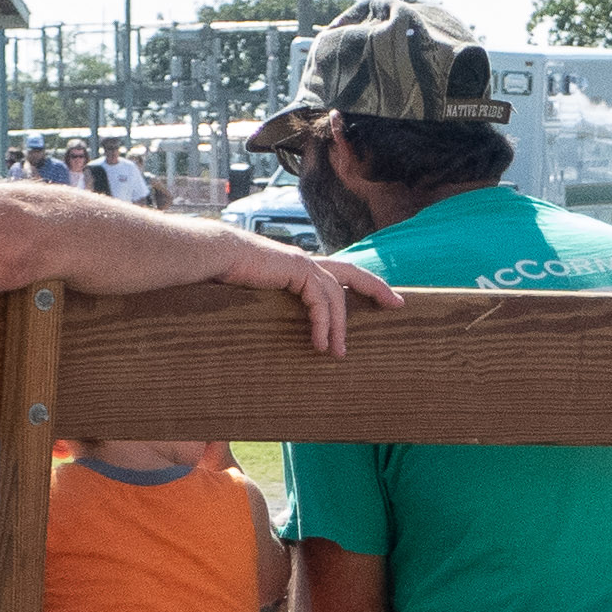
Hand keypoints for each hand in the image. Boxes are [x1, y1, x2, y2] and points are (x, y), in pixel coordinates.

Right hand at [215, 232, 398, 356]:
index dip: (364, 283)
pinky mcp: (297, 269)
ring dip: (339, 327)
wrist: (213, 257)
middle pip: (353, 274)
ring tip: (337, 354)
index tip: (384, 297)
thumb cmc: (229, 277)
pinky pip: (319, 301)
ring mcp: (303, 264)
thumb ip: (277, 305)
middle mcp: (306, 262)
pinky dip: (323, 323)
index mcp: (300, 267)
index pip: (341, 274)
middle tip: (398, 305)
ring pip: (336, 296)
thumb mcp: (260, 295)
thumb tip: (283, 329)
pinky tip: (319, 344)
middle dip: (377, 288)